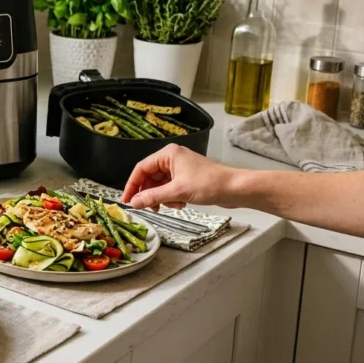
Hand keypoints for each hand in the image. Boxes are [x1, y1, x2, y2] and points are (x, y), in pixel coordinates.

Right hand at [121, 144, 236, 209]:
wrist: (235, 189)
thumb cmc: (209, 184)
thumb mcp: (177, 192)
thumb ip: (153, 197)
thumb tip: (133, 202)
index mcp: (168, 154)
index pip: (141, 168)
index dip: (132, 185)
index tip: (127, 200)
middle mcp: (172, 158)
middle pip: (150, 177)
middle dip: (150, 194)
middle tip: (150, 208)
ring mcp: (180, 168)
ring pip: (160, 185)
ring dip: (162, 197)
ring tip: (172, 206)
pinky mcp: (187, 178)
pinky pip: (170, 188)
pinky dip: (171, 198)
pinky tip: (181, 204)